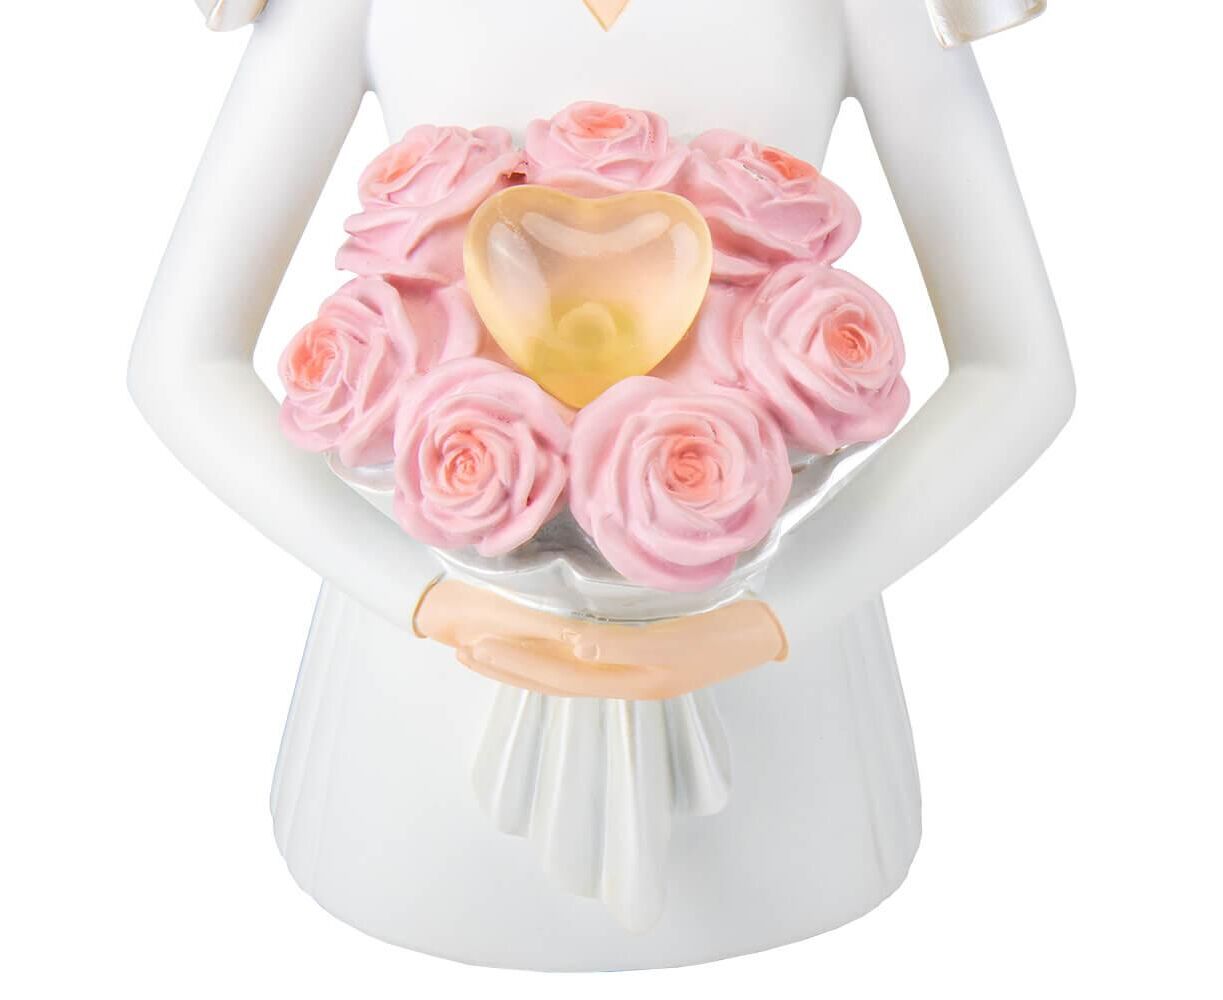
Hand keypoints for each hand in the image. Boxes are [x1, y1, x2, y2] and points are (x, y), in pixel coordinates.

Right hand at [413, 579, 787, 699]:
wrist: (778, 617)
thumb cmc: (720, 608)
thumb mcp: (661, 614)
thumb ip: (617, 612)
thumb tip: (573, 593)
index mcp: (628, 675)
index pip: (555, 679)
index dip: (510, 670)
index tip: (468, 654)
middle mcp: (636, 683)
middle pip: (556, 683)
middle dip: (505, 668)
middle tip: (460, 653)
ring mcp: (657, 673)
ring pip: (580, 674)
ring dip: (530, 662)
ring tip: (485, 648)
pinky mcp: (680, 655)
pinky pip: (630, 652)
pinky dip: (600, 647)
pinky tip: (570, 639)